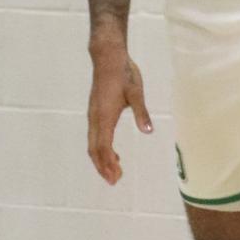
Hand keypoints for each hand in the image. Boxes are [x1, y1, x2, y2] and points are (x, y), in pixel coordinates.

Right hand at [86, 46, 152, 183]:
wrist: (108, 57)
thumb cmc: (123, 74)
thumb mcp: (136, 92)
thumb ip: (141, 112)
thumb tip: (148, 131)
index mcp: (104, 115)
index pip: (103, 146)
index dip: (108, 163)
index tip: (116, 176)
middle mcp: (95, 117)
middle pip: (94, 148)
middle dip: (102, 166)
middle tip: (115, 181)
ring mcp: (93, 114)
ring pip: (92, 143)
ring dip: (101, 159)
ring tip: (114, 171)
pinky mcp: (95, 111)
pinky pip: (94, 135)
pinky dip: (100, 148)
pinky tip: (112, 152)